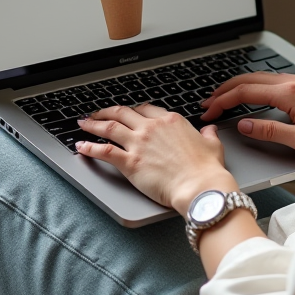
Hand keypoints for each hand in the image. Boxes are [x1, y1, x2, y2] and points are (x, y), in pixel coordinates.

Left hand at [76, 105, 234, 216]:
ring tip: (83, 123)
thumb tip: (209, 130)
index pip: (146, 109)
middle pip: (123, 113)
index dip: (133, 110)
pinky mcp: (130, 162)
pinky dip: (89, 148)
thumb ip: (208, 135)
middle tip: (97, 113)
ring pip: (109, 127)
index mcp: (171, 121)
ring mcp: (139, 143)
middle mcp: (152, 128)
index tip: (127, 112)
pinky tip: (81, 147)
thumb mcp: (212, 145)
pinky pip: (104, 151)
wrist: (199, 186)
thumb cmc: (206, 169)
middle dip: (107, 112)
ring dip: (93, 124)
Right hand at [200, 73, 294, 155]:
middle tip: (208, 103)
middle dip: (223, 90)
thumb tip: (244, 126)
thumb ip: (269, 131)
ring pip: (258, 77)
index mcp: (289, 93)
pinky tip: (250, 93)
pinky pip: (270, 79)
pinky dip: (252, 85)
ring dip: (237, 86)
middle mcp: (292, 81)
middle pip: (247, 79)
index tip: (209, 111)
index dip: (223, 102)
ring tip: (222, 98)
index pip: (245, 92)